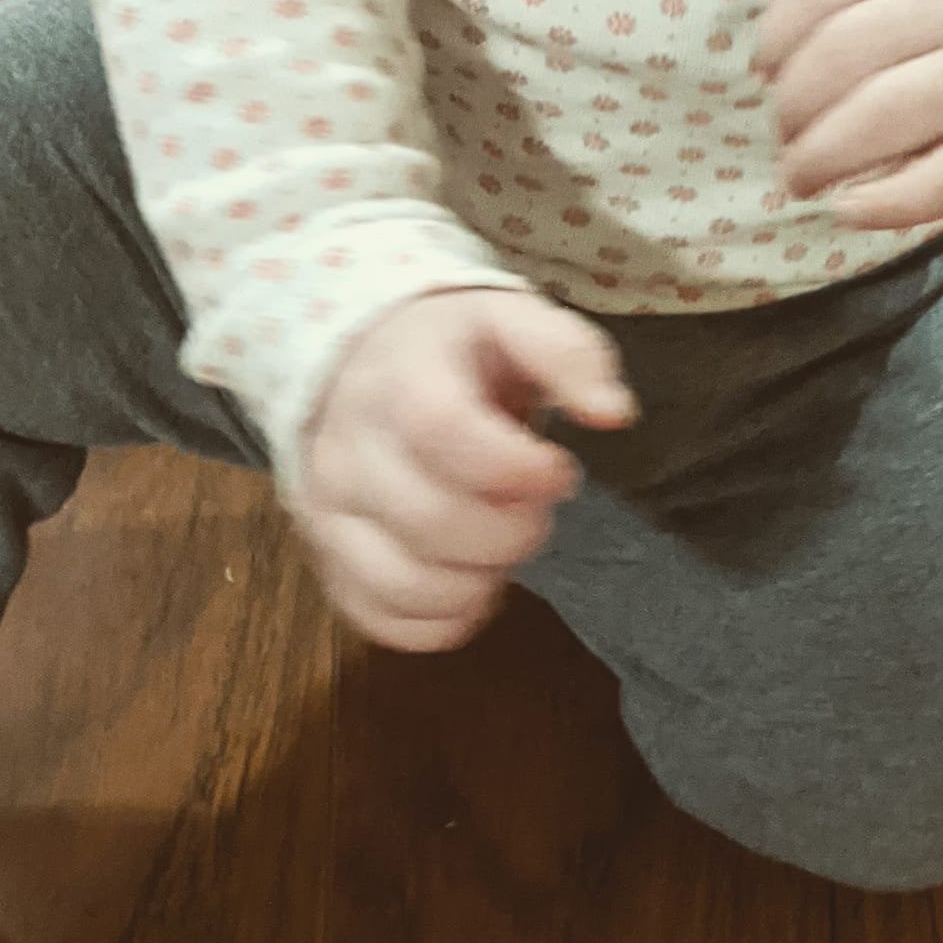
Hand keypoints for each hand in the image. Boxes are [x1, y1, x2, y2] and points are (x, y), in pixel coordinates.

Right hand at [296, 287, 637, 650]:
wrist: (359, 365)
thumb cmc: (451, 351)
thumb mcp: (511, 319)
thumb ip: (568, 354)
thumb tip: (613, 413)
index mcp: (398, 380)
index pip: (444, 432)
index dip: (516, 466)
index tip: (556, 468)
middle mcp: (349, 452)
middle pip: (434, 521)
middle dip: (514, 531)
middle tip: (534, 508)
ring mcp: (329, 516)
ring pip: (409, 586)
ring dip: (480, 580)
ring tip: (498, 540)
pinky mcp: (330, 566)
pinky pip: (389, 623)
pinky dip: (444, 617)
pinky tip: (468, 575)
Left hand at [758, 0, 942, 231]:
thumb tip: (769, 62)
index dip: (777, 34)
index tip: (764, 71)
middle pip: (843, 55)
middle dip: (791, 106)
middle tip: (783, 135)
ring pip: (880, 118)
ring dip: (819, 157)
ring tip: (800, 177)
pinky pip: (937, 184)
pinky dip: (878, 204)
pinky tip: (847, 208)